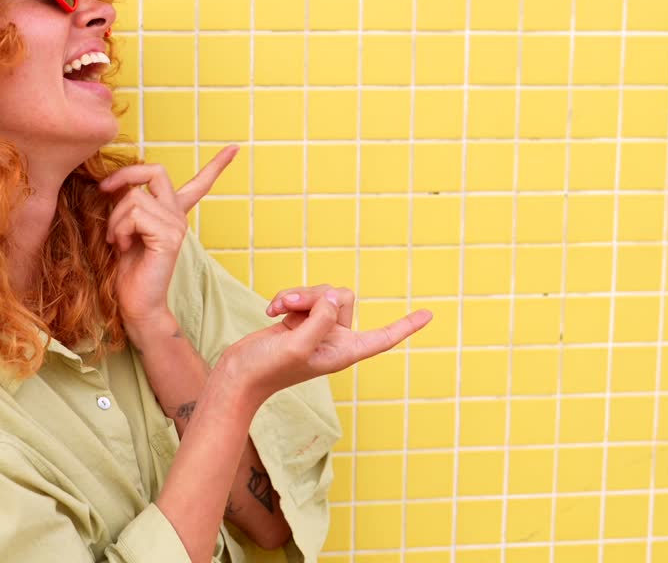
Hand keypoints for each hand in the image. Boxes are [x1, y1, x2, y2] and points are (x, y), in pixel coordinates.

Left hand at [99, 146, 238, 337]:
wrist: (137, 303)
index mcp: (172, 214)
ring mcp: (177, 226)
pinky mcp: (169, 237)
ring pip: (134, 197)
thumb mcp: (125, 229)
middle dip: (125, 174)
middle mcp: (178, 216)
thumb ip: (128, 206)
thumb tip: (116, 184)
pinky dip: (120, 229)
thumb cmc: (128, 269)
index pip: (199, 184)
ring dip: (115, 218)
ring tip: (117, 240)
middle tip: (104, 189)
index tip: (234, 148)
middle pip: (156, 171)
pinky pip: (135, 214)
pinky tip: (123, 245)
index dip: (216, 165)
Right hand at [219, 285, 431, 404]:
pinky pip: (303, 296)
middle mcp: (334, 340)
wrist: (238, 374)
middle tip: (291, 307)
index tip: (429, 315)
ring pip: (322, 293)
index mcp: (343, 353)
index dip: (405, 326)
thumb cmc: (267, 369)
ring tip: (277, 309)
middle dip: (315, 295)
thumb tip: (333, 297)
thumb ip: (320, 319)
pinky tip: (271, 310)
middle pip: (343, 298)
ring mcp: (317, 329)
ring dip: (298, 296)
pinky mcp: (300, 321)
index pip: (382, 338)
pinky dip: (287, 299)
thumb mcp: (297, 344)